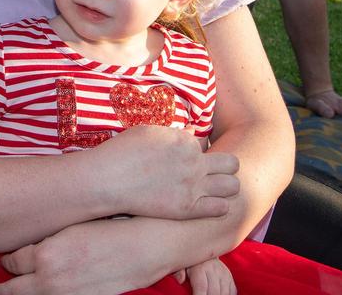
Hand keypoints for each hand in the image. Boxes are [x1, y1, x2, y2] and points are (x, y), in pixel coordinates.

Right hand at [99, 126, 238, 219]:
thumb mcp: (147, 132)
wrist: (108, 180)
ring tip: (210, 190)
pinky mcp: (189, 209)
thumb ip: (174, 134)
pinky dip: (217, 206)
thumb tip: (190, 134)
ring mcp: (193, 186)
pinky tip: (204, 205)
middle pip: (232, 163)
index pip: (206, 144)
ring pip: (232, 186)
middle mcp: (194, 162)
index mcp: (185, 141)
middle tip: (209, 174)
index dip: (196, 152)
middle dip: (224, 167)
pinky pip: (221, 208)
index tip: (185, 159)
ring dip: (225, 187)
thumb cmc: (122, 152)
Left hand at [179, 258, 236, 294]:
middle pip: (214, 292)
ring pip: (224, 293)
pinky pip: (232, 291)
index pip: (201, 286)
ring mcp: (224, 274)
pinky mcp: (230, 278)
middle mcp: (214, 270)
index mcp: (200, 267)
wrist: (204, 251)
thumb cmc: (191, 262)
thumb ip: (179, 272)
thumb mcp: (182, 264)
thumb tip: (179, 280)